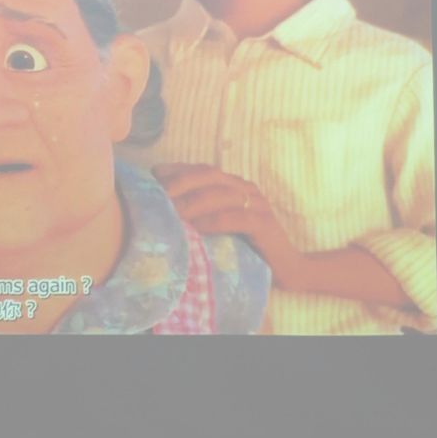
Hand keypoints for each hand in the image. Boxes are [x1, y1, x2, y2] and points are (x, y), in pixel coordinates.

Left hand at [152, 163, 301, 285]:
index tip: (149, 180)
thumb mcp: (216, 225)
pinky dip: (213, 221)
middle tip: (154, 198)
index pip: (199, 169)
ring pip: (219, 194)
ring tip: (169, 214)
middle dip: (178, 184)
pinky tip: (195, 228)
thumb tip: (158, 209)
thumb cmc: (244, 247)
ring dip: (190, 203)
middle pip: (207, 175)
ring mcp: (257, 204)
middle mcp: (245, 188)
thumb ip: (197, 212)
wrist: (287, 268)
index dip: (173, 172)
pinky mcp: (265, 224)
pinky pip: (236, 218)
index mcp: (233, 184)